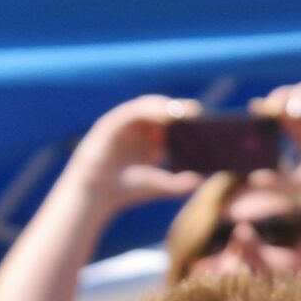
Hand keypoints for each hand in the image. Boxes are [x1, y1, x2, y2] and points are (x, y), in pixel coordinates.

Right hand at [63, 95, 204, 211]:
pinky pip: (132, 111)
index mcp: (152, 139)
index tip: (206, 120)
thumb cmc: (125, 189)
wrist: (94, 194)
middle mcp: (140, 129)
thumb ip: (177, 184)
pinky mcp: (111, 123)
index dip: (188, 119)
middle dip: (180, 110)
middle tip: (198, 112)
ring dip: (166, 106)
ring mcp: (125, 124)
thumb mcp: (156, 186)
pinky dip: (147, 110)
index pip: (173, 123)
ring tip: (183, 111)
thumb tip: (200, 181)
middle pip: (163, 112)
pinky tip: (162, 113)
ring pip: (148, 107)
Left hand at [258, 79, 300, 199]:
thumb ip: (279, 181)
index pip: (281, 111)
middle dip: (279, 97)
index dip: (267, 106)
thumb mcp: (300, 181)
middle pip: (292, 95)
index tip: (254, 107)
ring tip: (285, 107)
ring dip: (295, 93)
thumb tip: (253, 179)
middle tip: (268, 107)